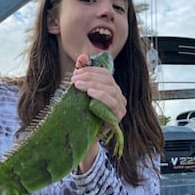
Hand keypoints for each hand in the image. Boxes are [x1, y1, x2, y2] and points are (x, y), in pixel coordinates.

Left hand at [71, 55, 126, 171]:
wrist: (83, 138)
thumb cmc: (82, 114)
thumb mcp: (80, 93)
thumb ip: (82, 74)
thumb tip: (82, 56)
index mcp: (111, 88)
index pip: (105, 73)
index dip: (91, 70)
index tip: (75, 72)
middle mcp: (119, 96)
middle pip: (108, 79)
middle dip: (89, 77)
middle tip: (74, 79)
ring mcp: (120, 106)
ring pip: (110, 89)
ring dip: (93, 84)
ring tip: (78, 85)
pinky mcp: (118, 116)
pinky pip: (112, 102)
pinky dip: (101, 96)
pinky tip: (90, 93)